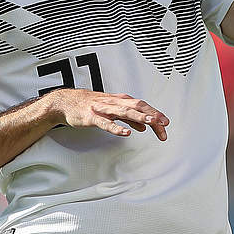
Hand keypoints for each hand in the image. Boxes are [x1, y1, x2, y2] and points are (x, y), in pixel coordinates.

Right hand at [48, 89, 169, 140]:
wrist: (67, 101)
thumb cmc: (90, 104)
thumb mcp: (112, 110)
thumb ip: (129, 117)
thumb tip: (144, 126)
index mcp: (120, 100)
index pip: (142, 106)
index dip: (155, 113)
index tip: (166, 124)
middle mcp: (114, 102)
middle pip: (137, 106)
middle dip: (152, 115)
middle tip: (164, 124)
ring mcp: (103, 109)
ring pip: (124, 112)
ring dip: (139, 117)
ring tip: (151, 123)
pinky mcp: (92, 117)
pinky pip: (106, 123)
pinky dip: (117, 127)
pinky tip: (126, 132)